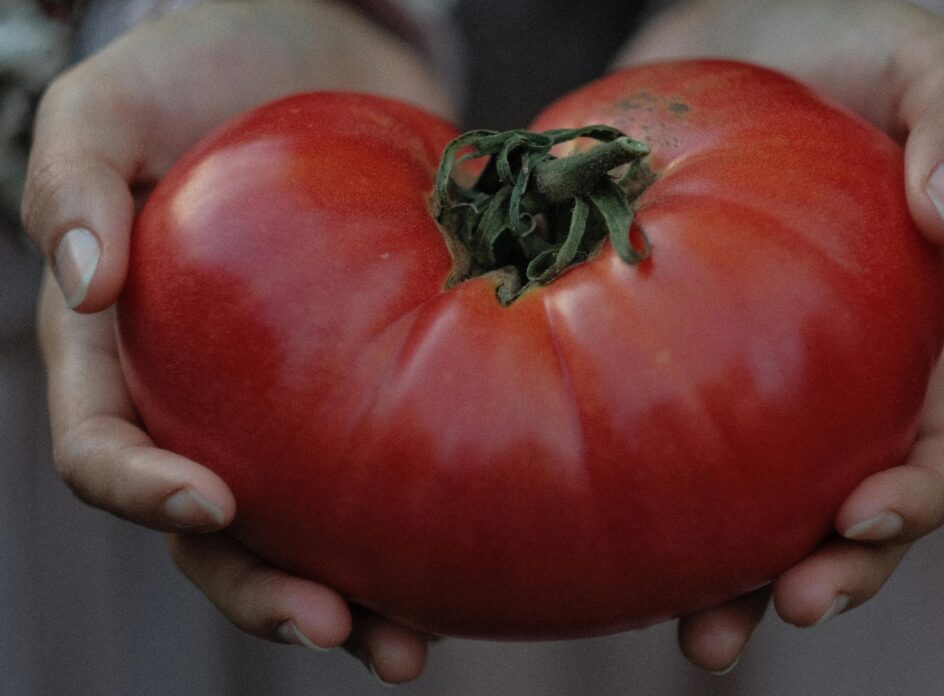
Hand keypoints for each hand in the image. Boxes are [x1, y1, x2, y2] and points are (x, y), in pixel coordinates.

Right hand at [25, 0, 452, 683]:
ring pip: (301, 530)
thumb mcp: (113, 99)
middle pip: (212, 530)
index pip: (105, 450)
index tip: (218, 502)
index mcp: (120, 353)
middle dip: (263, 590)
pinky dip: (411, 531)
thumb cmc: (200, 67)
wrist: (314, 57)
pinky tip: (462, 570)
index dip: (147, 491)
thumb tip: (85, 283)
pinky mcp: (362, 384)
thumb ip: (72, 177)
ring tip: (409, 648)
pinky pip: (377, 474)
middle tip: (336, 627)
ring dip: (348, 598)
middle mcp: (201, 398)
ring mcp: (284, 403)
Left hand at [617, 0, 943, 673]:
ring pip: (758, 511)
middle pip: (849, 509)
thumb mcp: (922, 58)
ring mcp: (759, 386)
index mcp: (917, 335)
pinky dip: (650, 510)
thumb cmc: (835, 52)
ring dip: (737, 584)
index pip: (939, 442)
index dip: (915, 497)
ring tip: (694, 635)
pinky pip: (669, 454)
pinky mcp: (679, 365)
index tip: (860, 519)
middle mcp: (840, 380)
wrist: (726, 51)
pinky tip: (608, 549)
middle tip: (777, 608)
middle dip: (825, 572)